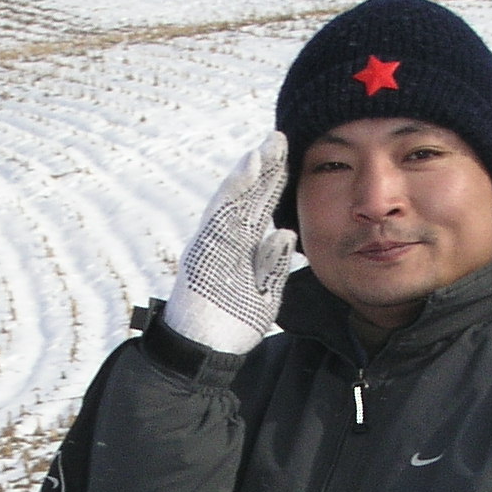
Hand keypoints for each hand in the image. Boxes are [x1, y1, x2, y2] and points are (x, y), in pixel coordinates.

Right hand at [164, 132, 298, 354]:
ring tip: (264, 147)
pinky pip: (220, 215)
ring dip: (248, 172)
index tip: (288, 157)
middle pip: (247, 198)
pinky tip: (247, 170)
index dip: (272, 183)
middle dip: (263, 168)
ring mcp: (212, 245)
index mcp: (240, 249)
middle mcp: (225, 242)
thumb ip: (273, 264)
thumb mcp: (263, 293)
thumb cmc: (231, 326)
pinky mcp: (204, 251)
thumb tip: (285, 233)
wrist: (203, 354)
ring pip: (232, 200)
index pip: (258, 210)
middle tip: (280, 138)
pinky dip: (233, 191)